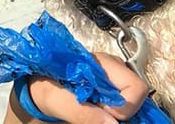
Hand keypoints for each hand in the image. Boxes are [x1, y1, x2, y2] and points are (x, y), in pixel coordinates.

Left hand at [7, 52, 148, 123]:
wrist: (36, 86)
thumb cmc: (43, 86)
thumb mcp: (54, 99)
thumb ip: (81, 112)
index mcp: (101, 63)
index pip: (135, 86)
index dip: (124, 106)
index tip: (103, 112)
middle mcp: (113, 67)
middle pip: (138, 93)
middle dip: (122, 109)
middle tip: (97, 111)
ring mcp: (115, 77)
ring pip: (134, 101)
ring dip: (117, 111)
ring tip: (94, 108)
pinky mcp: (113, 88)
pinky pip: (126, 104)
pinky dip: (115, 112)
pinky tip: (98, 110)